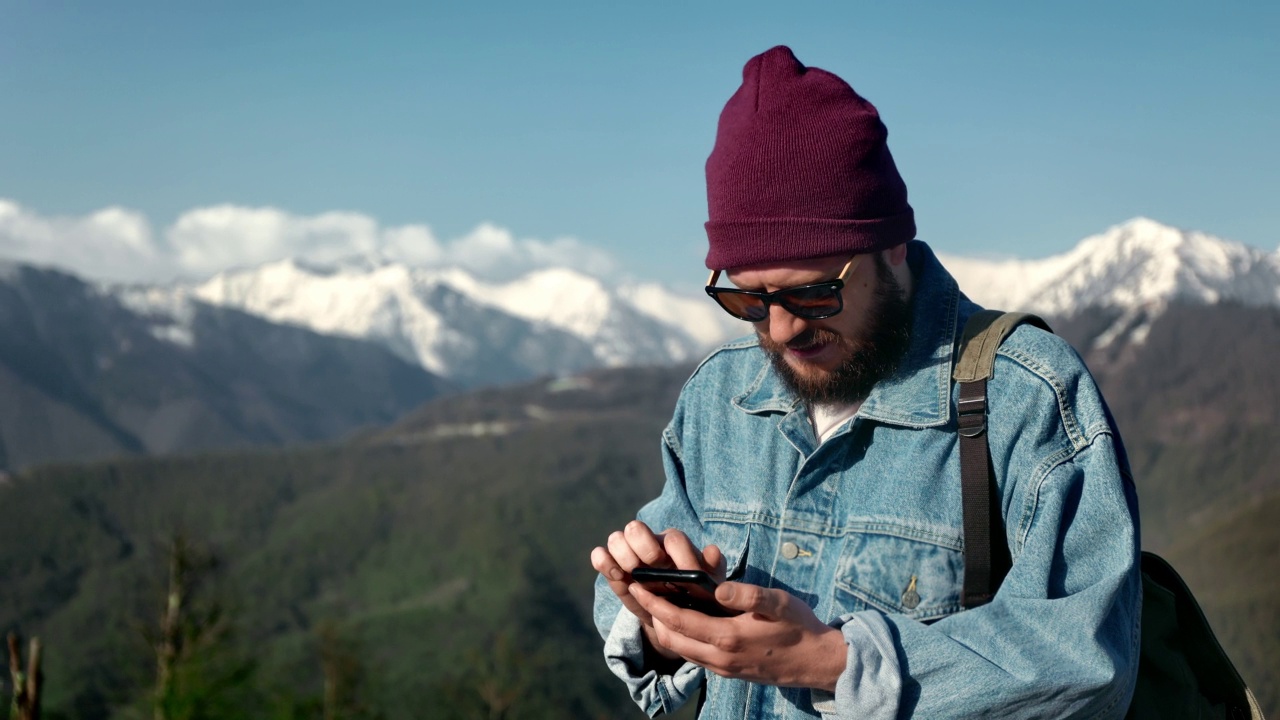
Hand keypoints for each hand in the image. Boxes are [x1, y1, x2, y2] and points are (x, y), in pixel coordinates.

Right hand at [590, 520, 722, 658]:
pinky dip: (603, 562)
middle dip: (643, 548)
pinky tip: (617, 575)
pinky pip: (599, 555)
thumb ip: (711, 568)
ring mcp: (627, 552)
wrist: (672, 614)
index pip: (673, 538)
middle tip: (650, 567)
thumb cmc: (693, 594)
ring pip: (616, 539)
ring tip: (632, 574)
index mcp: (674, 543)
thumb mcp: (707, 584)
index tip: (683, 574)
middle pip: (636, 528)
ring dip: (623, 555)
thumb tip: (712, 551)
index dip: (677, 555)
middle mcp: (648, 541)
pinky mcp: (612, 567)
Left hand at [629, 580, 847, 690]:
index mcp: (727, 638)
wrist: (819, 663)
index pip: (678, 620)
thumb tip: (717, 587)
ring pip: (681, 650)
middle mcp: (719, 658)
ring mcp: (723, 668)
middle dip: (653, 615)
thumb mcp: (779, 603)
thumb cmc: (800, 628)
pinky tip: (685, 619)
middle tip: (643, 591)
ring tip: (659, 602)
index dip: (655, 603)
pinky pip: (695, 655)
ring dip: (665, 628)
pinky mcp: (728, 672)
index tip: (638, 584)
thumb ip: (748, 595)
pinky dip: (681, 637)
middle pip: (671, 639)